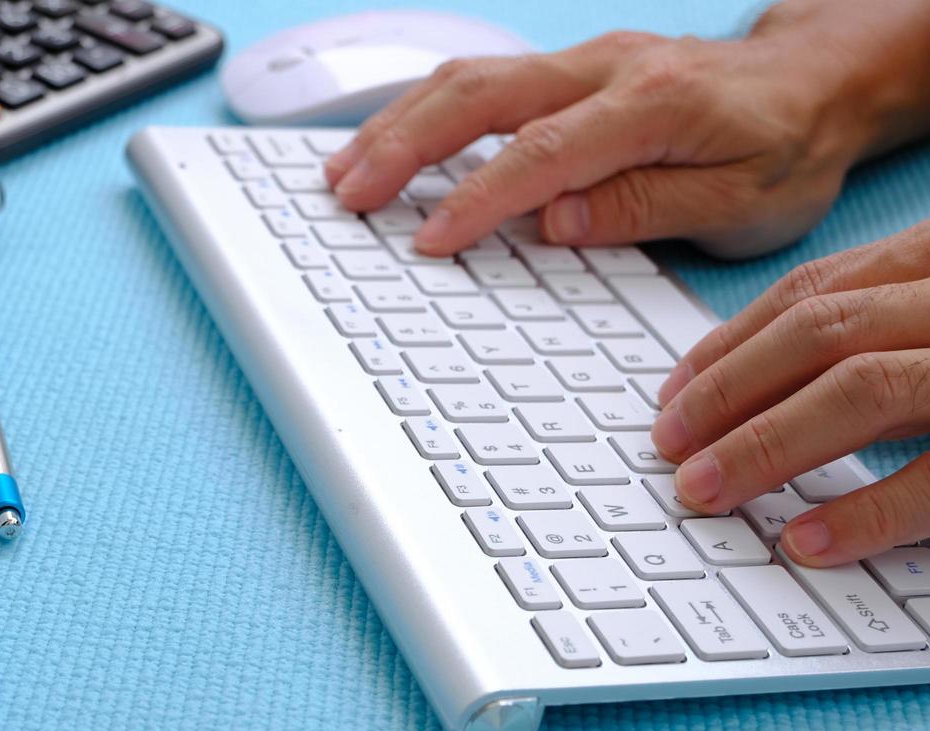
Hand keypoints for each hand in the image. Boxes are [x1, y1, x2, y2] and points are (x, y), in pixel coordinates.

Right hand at [324, 0, 929, 257]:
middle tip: (348, 195)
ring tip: (344, 172)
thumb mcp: (744, 201)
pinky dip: (422, 112)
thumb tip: (555, 220)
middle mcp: (607, 67)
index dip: (477, 197)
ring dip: (398, 124)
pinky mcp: (569, 71)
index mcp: (654, 103)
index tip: (428, 239)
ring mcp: (583, 61)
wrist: (817, 83)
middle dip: (403, 145)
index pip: (541, 153)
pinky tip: (387, 142)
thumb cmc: (787, 148)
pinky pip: (481, 82)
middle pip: (480, 95)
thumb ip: (647, 208)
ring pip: (468, 78)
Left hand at [649, 220, 929, 565]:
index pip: (815, 293)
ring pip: (862, 386)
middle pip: (821, 332)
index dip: (729, 346)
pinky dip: (866, 510)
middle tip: (666, 447)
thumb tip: (762, 394)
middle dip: (727, 392)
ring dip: (767, 444)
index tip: (671, 394)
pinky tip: (806, 541)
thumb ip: (878, 335)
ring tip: (703, 490)